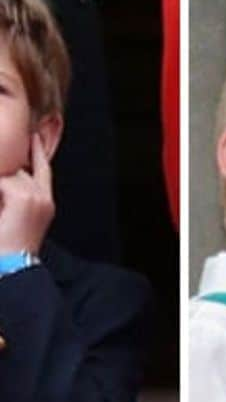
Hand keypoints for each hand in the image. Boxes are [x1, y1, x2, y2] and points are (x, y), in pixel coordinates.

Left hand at [0, 133, 53, 254]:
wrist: (14, 265)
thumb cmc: (9, 246)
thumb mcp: (16, 217)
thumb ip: (15, 197)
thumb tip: (7, 176)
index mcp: (44, 202)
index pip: (42, 168)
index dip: (38, 150)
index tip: (34, 136)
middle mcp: (43, 197)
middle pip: (19, 169)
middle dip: (5, 175)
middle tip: (7, 206)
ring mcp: (35, 196)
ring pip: (7, 174)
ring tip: (4, 211)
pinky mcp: (23, 197)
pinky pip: (2, 181)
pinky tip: (1, 210)